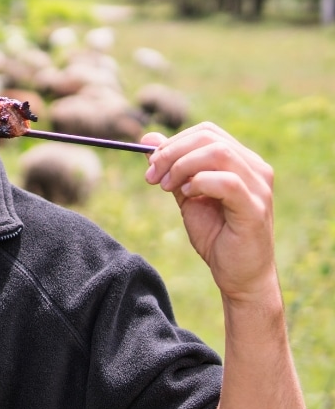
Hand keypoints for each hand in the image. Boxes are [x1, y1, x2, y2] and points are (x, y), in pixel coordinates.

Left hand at [142, 123, 277, 304]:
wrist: (239, 275)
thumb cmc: (217, 236)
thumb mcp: (187, 196)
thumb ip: (172, 168)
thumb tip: (148, 138)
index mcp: (242, 162)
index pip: (206, 132)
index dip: (173, 142)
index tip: (150, 164)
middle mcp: (256, 169)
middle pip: (209, 138)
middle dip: (171, 153)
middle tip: (151, 176)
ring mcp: (259, 187)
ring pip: (218, 152)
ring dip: (182, 166)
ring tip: (166, 187)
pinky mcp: (255, 208)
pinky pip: (228, 181)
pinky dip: (200, 182)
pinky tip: (187, 195)